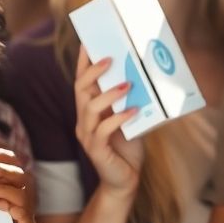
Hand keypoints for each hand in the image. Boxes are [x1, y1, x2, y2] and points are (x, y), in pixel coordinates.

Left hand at [0, 147, 38, 222]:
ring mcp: (26, 218)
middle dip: (1, 168)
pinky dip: (13, 207)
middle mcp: (22, 201)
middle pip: (21, 176)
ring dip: (3, 187)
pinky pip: (26, 217)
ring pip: (25, 194)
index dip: (1, 155)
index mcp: (11, 190)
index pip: (14, 165)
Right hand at [74, 45, 146, 197]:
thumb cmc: (128, 147)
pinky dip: (119, 118)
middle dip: (93, 72)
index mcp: (90, 110)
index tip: (87, 42)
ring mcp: (88, 136)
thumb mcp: (130, 118)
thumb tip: (144, 76)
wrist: (124, 180)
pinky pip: (103, 130)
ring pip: (89, 108)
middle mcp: (85, 120)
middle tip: (111, 59)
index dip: (83, 62)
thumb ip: (130, 100)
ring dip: (109, 94)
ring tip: (128, 85)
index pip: (81, 81)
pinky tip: (133, 111)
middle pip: (80, 90)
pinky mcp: (96, 150)